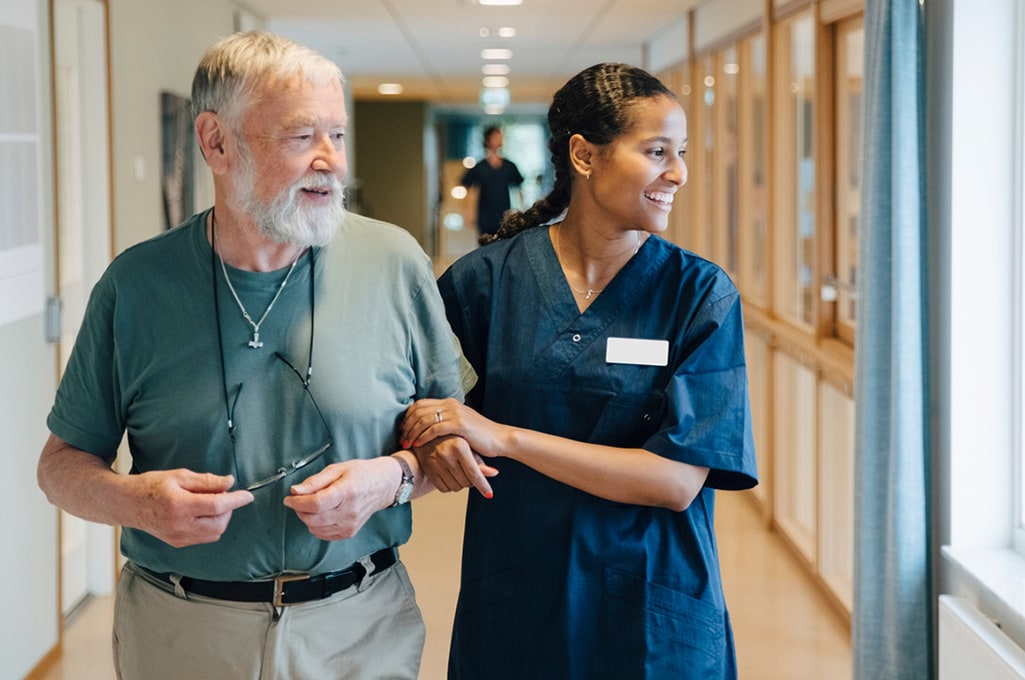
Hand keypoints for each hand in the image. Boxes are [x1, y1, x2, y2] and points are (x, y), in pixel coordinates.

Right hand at [128, 469, 253, 547]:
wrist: (128, 504)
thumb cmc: (151, 485)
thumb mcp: (179, 476)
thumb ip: (206, 481)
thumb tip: (229, 483)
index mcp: (180, 505)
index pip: (217, 505)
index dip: (236, 500)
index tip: (248, 495)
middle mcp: (180, 525)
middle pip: (219, 523)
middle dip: (228, 509)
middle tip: (222, 495)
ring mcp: (178, 537)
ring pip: (214, 533)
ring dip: (221, 518)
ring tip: (210, 503)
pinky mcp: (177, 543)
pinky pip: (204, 537)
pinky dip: (211, 526)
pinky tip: (202, 513)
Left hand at [283, 458, 394, 540]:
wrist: (383, 486)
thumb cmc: (362, 474)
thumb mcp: (337, 469)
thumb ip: (315, 481)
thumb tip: (295, 491)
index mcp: (347, 492)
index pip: (315, 504)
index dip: (297, 502)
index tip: (289, 498)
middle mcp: (349, 511)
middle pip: (313, 518)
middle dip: (299, 510)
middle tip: (298, 500)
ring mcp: (350, 524)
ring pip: (315, 528)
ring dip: (307, 518)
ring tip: (312, 505)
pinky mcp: (349, 532)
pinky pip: (323, 535)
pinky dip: (316, 525)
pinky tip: (321, 514)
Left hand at [400, 398, 506, 456]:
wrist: (499, 438)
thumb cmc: (479, 436)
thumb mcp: (460, 424)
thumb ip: (445, 422)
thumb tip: (428, 427)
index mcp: (449, 402)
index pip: (420, 404)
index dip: (408, 416)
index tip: (402, 429)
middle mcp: (451, 404)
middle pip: (419, 410)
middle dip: (407, 425)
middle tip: (401, 438)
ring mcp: (455, 413)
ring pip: (424, 419)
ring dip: (412, 432)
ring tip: (407, 443)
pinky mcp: (459, 424)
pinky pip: (435, 428)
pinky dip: (424, 436)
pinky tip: (418, 444)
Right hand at [413, 435, 497, 497]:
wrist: (426, 436)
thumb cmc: (452, 441)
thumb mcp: (467, 448)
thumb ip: (480, 462)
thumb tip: (495, 473)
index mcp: (459, 446)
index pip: (474, 473)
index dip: (483, 486)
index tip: (489, 495)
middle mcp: (446, 454)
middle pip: (466, 482)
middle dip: (471, 482)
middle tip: (471, 474)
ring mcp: (435, 463)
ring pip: (455, 487)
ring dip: (461, 485)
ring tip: (460, 474)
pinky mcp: (428, 470)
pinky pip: (443, 488)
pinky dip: (450, 486)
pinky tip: (450, 477)